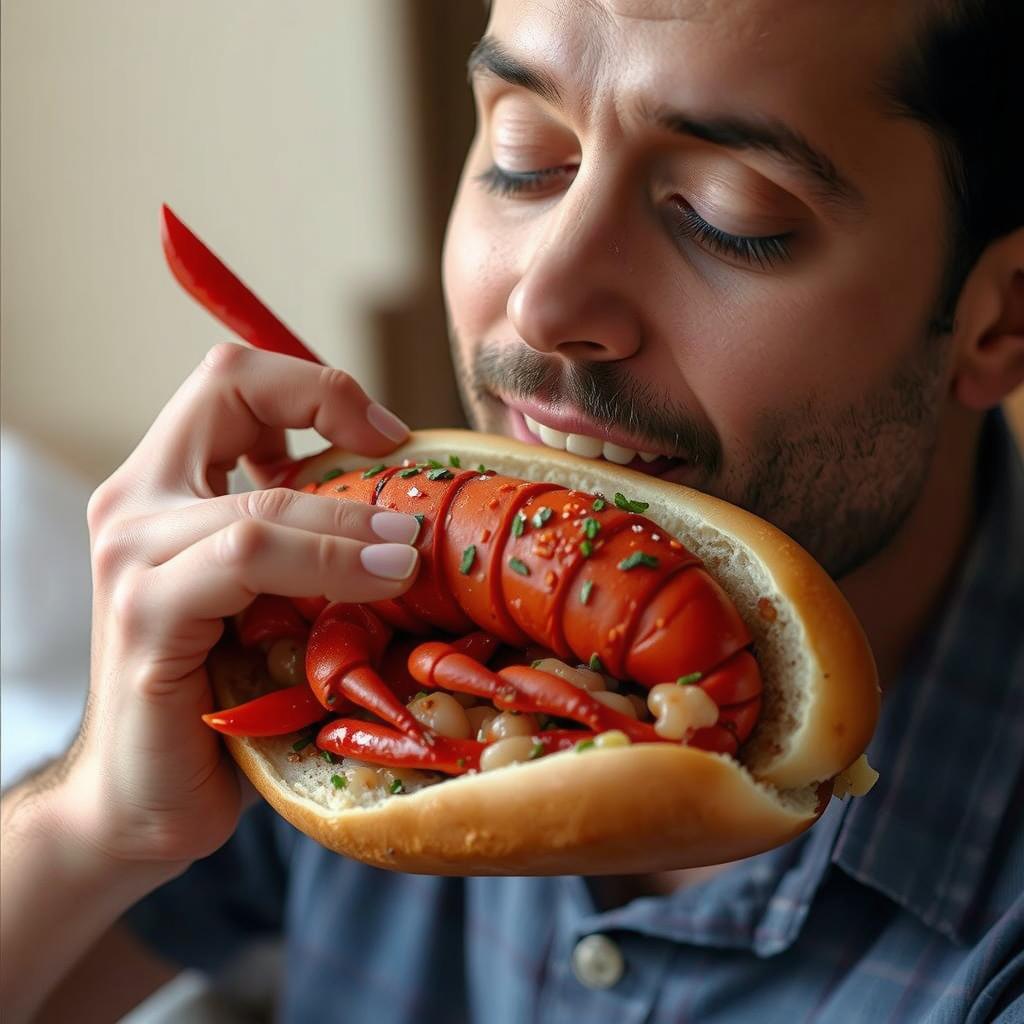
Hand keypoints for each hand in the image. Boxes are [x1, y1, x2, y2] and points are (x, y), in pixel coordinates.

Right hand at [61, 343, 419, 869]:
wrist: (144, 796)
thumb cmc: (224, 693)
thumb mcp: (272, 593)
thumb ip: (306, 535)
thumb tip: (406, 500)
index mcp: (164, 487)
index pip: (230, 380)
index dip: (315, 387)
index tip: (386, 436)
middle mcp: (136, 506)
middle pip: (227, 389)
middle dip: (328, 403)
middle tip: (400, 458)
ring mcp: (133, 558)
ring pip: (261, 503)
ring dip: (352, 520)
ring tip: (411, 549)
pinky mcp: (147, 617)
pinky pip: (247, 562)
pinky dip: (328, 563)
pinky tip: (380, 582)